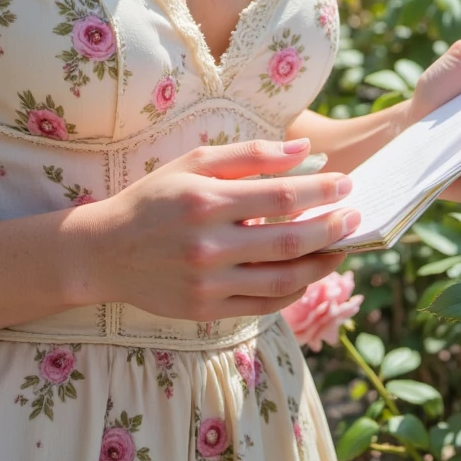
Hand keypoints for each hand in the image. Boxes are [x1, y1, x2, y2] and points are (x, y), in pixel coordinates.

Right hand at [98, 139, 361, 320]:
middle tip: (355, 218)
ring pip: (283, 280)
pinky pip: (264, 304)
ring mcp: (208, 282)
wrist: (105, 252)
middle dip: (332, 228)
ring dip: (321, 264)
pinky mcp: (206, 310)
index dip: (322, 192)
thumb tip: (304, 150)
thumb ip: (250, 154)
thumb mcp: (193, 163)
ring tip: (341, 248)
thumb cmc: (153, 199)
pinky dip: (293, 290)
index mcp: (206, 200)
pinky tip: (307, 273)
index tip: (347, 185)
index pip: (282, 196)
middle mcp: (208, 244)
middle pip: (290, 241)